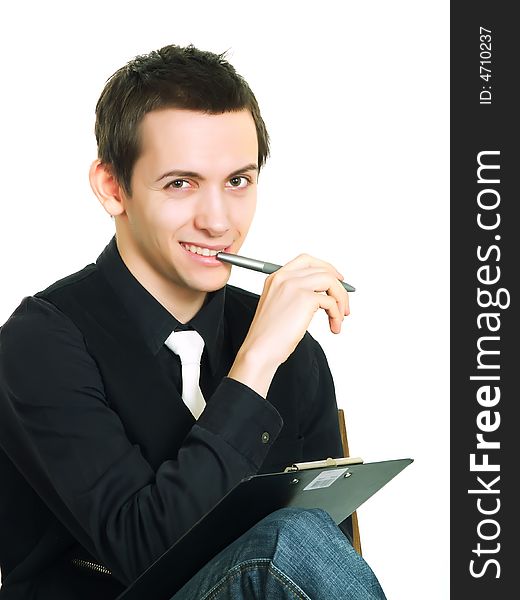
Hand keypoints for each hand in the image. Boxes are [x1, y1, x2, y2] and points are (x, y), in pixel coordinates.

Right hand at [228, 253, 349, 396]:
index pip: (306, 260)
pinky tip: (333, 326)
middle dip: (339, 288)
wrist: (260, 349)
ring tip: (339, 318)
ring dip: (341, 300)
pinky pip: (331, 301)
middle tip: (344, 305)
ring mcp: (294, 286)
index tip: (337, 281)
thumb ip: (296, 294)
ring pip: (330, 281)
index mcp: (276, 277)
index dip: (326, 268)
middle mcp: (284, 277)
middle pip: (322, 270)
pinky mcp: (305, 298)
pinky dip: (336, 315)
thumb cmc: (268, 335)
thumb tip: (324, 295)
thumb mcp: (280, 306)